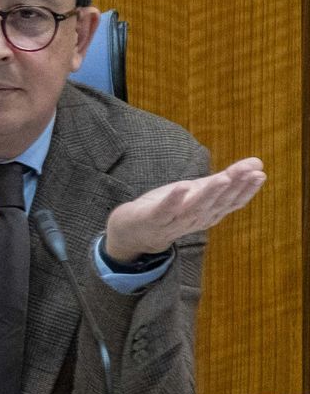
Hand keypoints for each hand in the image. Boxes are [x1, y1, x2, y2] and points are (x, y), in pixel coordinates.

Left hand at [104, 157, 265, 261]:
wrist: (134, 231)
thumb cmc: (171, 208)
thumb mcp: (200, 190)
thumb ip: (227, 178)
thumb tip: (258, 162)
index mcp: (209, 213)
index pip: (232, 202)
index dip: (246, 189)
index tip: (260, 173)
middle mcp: (196, 220)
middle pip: (217, 204)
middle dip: (234, 188)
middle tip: (249, 172)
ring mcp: (174, 222)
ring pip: (195, 208)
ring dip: (210, 193)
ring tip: (223, 178)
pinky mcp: (153, 220)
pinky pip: (165, 211)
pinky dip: (174, 200)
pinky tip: (182, 187)